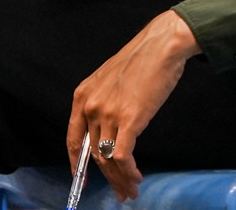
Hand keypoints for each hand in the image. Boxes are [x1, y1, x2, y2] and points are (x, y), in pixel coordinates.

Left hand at [68, 10, 201, 200]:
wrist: (162, 45)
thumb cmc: (144, 57)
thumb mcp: (111, 77)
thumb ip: (105, 100)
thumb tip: (111, 124)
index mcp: (82, 96)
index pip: (73, 139)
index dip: (76, 162)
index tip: (81, 178)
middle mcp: (90, 107)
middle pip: (93, 153)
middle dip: (105, 176)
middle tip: (118, 190)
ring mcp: (108, 114)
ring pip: (107, 158)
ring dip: (119, 178)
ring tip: (130, 190)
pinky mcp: (128, 119)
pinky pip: (123, 155)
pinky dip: (128, 171)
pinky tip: (136, 177)